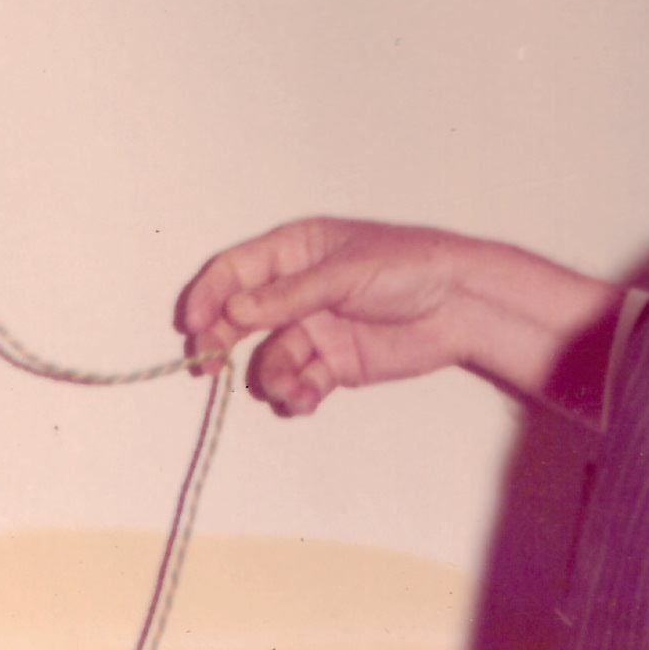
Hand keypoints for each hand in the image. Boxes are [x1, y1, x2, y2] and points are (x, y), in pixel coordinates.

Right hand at [176, 218, 479, 414]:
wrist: (458, 305)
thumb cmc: (405, 267)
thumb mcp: (344, 273)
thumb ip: (288, 296)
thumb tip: (233, 312)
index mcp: (297, 251)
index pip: (238, 270)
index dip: (210, 294)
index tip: (191, 324)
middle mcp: (298, 290)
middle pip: (242, 317)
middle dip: (222, 342)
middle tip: (209, 367)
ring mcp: (315, 328)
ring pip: (270, 359)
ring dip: (270, 378)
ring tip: (292, 387)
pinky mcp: (333, 365)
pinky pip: (298, 384)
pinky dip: (295, 396)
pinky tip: (307, 398)